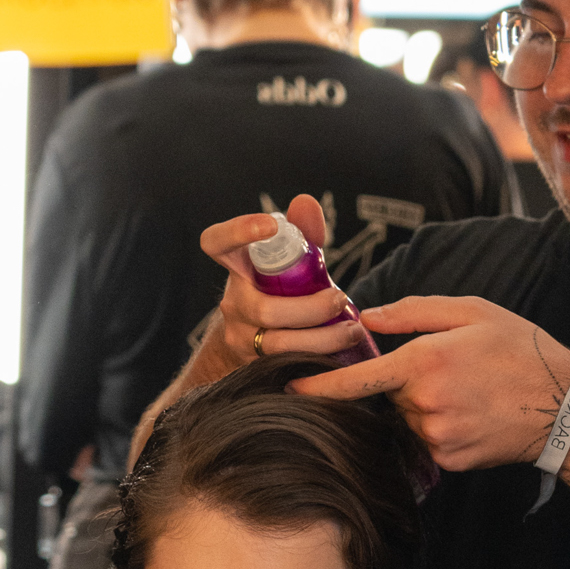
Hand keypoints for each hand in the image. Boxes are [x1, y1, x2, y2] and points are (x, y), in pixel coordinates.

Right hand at [193, 193, 369, 375]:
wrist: (260, 340)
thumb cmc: (282, 290)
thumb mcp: (292, 260)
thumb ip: (303, 232)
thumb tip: (306, 202)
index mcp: (237, 266)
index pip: (218, 242)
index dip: (238, 231)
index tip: (271, 225)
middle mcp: (233, 302)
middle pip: (263, 309)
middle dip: (309, 308)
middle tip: (340, 299)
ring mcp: (240, 337)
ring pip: (278, 343)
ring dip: (322, 338)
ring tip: (352, 329)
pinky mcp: (255, 366)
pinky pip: (288, 364)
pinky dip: (319, 358)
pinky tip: (341, 351)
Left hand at [291, 294, 569, 471]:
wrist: (565, 406)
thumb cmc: (521, 350)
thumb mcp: (472, 312)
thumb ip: (413, 312)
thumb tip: (367, 318)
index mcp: (426, 361)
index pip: (357, 379)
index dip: (321, 386)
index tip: (290, 389)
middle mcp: (425, 403)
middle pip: (388, 395)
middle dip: (407, 382)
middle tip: (452, 369)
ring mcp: (437, 435)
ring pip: (408, 418)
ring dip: (424, 405)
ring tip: (468, 391)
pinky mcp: (450, 459)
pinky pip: (427, 440)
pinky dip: (441, 426)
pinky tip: (471, 414)